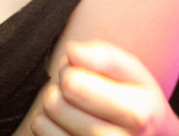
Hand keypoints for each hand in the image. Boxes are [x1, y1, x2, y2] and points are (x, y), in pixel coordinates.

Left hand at [32, 40, 178, 135]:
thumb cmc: (137, 100)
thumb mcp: (133, 74)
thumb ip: (105, 57)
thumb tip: (72, 51)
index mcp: (137, 114)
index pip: (72, 84)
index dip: (70, 68)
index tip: (81, 70)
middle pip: (55, 103)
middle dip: (60, 87)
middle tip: (78, 88)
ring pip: (41, 122)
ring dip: (53, 107)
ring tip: (74, 106)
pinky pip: (40, 135)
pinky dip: (47, 125)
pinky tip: (67, 124)